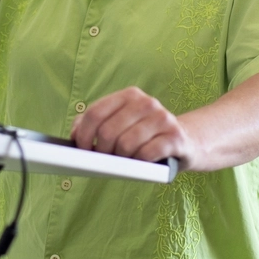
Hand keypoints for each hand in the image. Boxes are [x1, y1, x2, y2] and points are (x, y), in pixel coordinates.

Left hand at [70, 87, 191, 167]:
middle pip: (108, 131)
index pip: (95, 113)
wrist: (184, 142)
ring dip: (121, 159)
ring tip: (124, 161)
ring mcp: (162, 118)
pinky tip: (141, 162)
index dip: (83, 135)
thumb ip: (93, 124)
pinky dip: (139, 163)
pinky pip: (146, 154)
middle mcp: (146, 103)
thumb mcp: (119, 123)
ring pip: (126, 144)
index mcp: (129, 95)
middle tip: (105, 159)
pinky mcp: (175, 137)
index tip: (82, 150)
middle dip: (101, 151)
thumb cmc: (143, 135)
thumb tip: (74, 136)